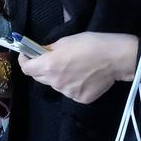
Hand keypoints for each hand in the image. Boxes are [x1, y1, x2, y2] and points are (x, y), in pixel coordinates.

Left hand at [19, 31, 137, 103]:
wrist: (116, 58)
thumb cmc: (91, 44)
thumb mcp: (66, 41)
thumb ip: (49, 49)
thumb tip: (40, 52)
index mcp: (49, 66)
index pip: (26, 69)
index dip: (24, 61)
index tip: (27, 55)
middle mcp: (55, 83)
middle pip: (39, 78)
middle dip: (41, 69)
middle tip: (52, 60)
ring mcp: (68, 93)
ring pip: (56, 85)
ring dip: (59, 77)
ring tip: (75, 68)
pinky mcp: (80, 99)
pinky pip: (70, 92)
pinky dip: (73, 85)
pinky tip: (85, 77)